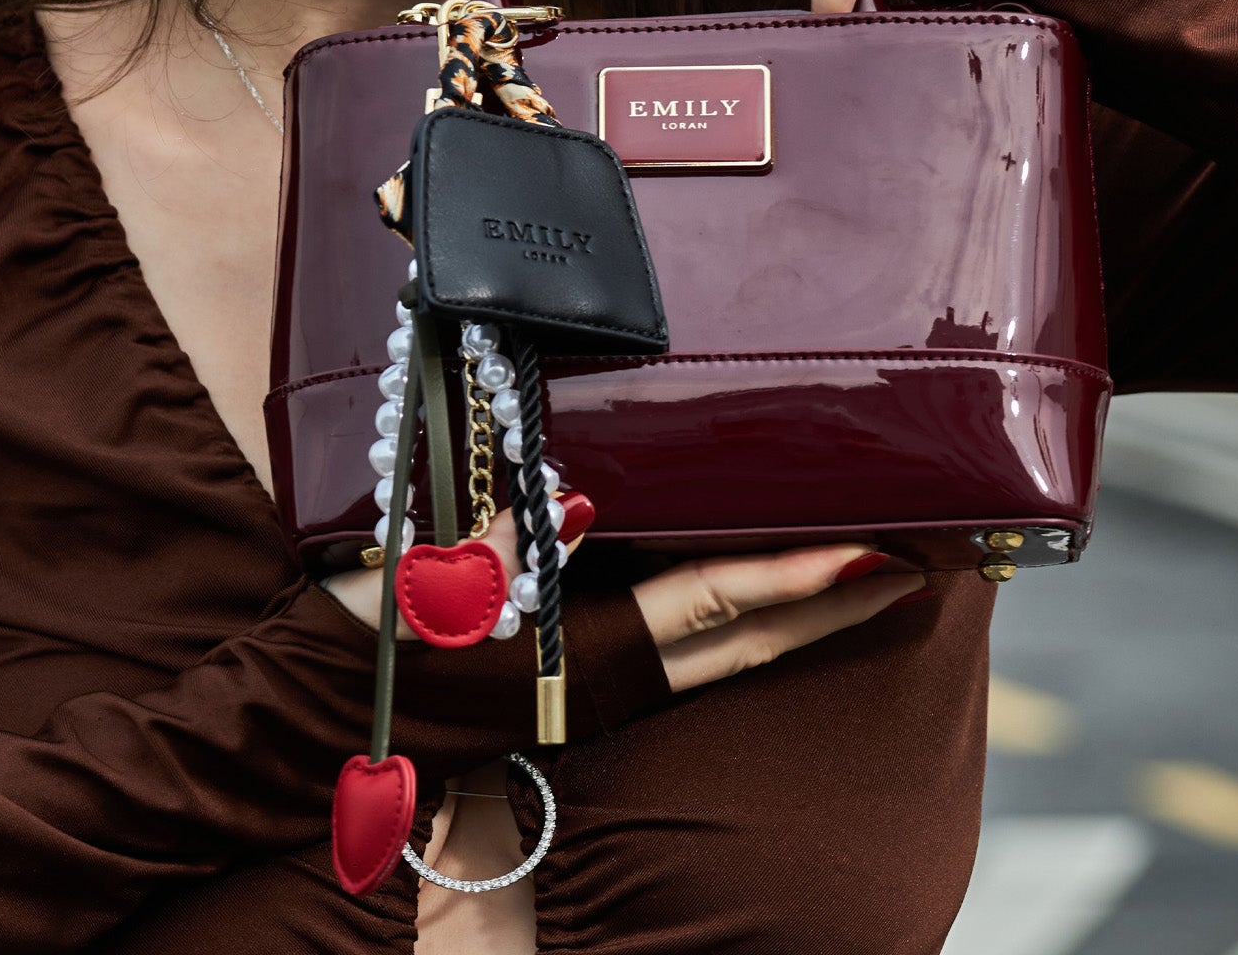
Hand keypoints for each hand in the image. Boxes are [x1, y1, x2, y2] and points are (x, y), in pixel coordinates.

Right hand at [324, 495, 926, 689]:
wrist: (314, 732)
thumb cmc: (368, 648)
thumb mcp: (424, 583)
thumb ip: (505, 545)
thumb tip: (582, 506)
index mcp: (581, 651)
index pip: (712, 604)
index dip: (796, 583)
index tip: (876, 559)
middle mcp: (608, 681)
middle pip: (747, 642)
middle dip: (838, 610)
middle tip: (922, 569)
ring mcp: (600, 696)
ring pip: (728, 658)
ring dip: (803, 621)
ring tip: (868, 577)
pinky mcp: (582, 694)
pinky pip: (690, 662)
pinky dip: (745, 629)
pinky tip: (765, 604)